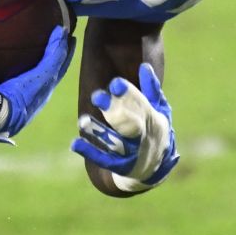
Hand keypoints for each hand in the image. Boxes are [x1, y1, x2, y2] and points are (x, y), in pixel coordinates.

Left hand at [0, 25, 74, 141]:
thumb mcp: (3, 102)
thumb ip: (1, 95)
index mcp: (36, 98)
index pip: (48, 80)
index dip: (54, 69)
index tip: (58, 58)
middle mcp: (44, 92)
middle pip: (58, 70)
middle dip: (65, 56)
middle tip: (70, 40)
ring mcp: (45, 84)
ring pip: (57, 62)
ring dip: (63, 47)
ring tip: (66, 34)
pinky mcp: (43, 76)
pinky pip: (53, 57)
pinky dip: (58, 45)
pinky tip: (59, 32)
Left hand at [71, 63, 179, 191]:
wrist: (155, 168)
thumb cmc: (155, 131)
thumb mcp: (160, 111)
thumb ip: (152, 90)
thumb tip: (144, 66)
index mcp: (152, 119)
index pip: (140, 104)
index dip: (128, 94)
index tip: (115, 83)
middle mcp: (142, 136)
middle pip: (128, 123)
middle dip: (113, 110)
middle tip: (97, 97)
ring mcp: (131, 152)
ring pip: (114, 142)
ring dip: (98, 132)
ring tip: (82, 121)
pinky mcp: (120, 166)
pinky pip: (104, 159)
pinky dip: (90, 152)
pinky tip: (75, 143)